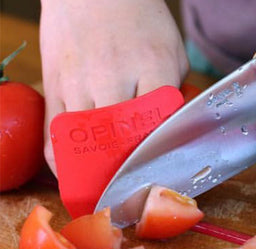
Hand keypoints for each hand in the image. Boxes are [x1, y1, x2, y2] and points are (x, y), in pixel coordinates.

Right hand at [40, 0, 187, 174]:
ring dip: (95, 172)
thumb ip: (174, 90)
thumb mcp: (173, 50)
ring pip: (85, 144)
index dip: (160, 155)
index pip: (159, 125)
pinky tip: (75, 171)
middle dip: (128, 172)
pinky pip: (53, 135)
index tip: (163, 174)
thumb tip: (172, 128)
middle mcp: (113, 78)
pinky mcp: (53, 85)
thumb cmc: (139, 19)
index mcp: (153, 67)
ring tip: (105, 190)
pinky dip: (63, 161)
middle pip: (121, 142)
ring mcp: (78, 83)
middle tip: (134, 193)